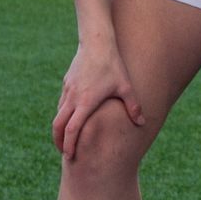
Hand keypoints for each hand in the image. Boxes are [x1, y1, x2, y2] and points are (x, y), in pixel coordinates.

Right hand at [53, 41, 143, 159]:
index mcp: (86, 102)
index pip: (72, 129)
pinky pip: (61, 104)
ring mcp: (67, 91)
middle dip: (59, 141)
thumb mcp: (126, 87)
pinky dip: (62, 116)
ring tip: (67, 140)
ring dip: (60, 129)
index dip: (69, 144)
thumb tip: (142, 123)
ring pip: (58, 115)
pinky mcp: (66, 84)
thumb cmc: (113, 66)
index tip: (70, 155)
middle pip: (58, 126)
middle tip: (65, 154)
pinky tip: (70, 120)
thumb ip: (133, 106)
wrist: (97, 44)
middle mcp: (73, 98)